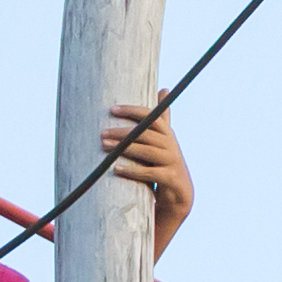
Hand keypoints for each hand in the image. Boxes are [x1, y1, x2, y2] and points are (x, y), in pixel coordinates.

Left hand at [99, 110, 194, 243]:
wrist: (180, 192)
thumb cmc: (166, 161)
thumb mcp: (165, 139)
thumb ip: (162, 118)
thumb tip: (163, 89)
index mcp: (167, 134)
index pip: (151, 116)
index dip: (132, 111)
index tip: (112, 110)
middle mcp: (171, 145)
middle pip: (145, 134)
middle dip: (122, 132)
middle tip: (101, 133)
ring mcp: (172, 162)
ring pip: (147, 152)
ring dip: (124, 149)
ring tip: (104, 148)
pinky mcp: (170, 178)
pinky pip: (149, 173)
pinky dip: (132, 171)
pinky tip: (116, 169)